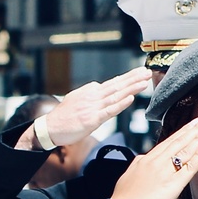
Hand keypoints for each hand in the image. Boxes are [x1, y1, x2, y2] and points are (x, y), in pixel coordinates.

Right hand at [15, 66, 151, 150]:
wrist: (50, 127)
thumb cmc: (63, 116)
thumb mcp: (76, 99)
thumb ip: (89, 94)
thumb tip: (98, 88)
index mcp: (91, 91)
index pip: (113, 83)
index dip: (127, 78)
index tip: (139, 73)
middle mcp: (93, 96)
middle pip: (117, 85)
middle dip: (133, 78)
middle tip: (147, 71)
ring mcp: (93, 107)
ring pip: (116, 96)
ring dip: (131, 88)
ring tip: (144, 81)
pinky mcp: (92, 119)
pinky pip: (109, 111)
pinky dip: (120, 104)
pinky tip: (130, 98)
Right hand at [111, 114, 197, 198]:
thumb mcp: (128, 175)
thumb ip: (138, 165)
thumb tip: (143, 159)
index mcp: (144, 160)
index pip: (167, 142)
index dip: (181, 132)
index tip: (191, 124)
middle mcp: (155, 161)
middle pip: (178, 141)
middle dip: (193, 128)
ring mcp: (164, 171)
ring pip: (184, 149)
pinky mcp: (172, 184)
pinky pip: (189, 166)